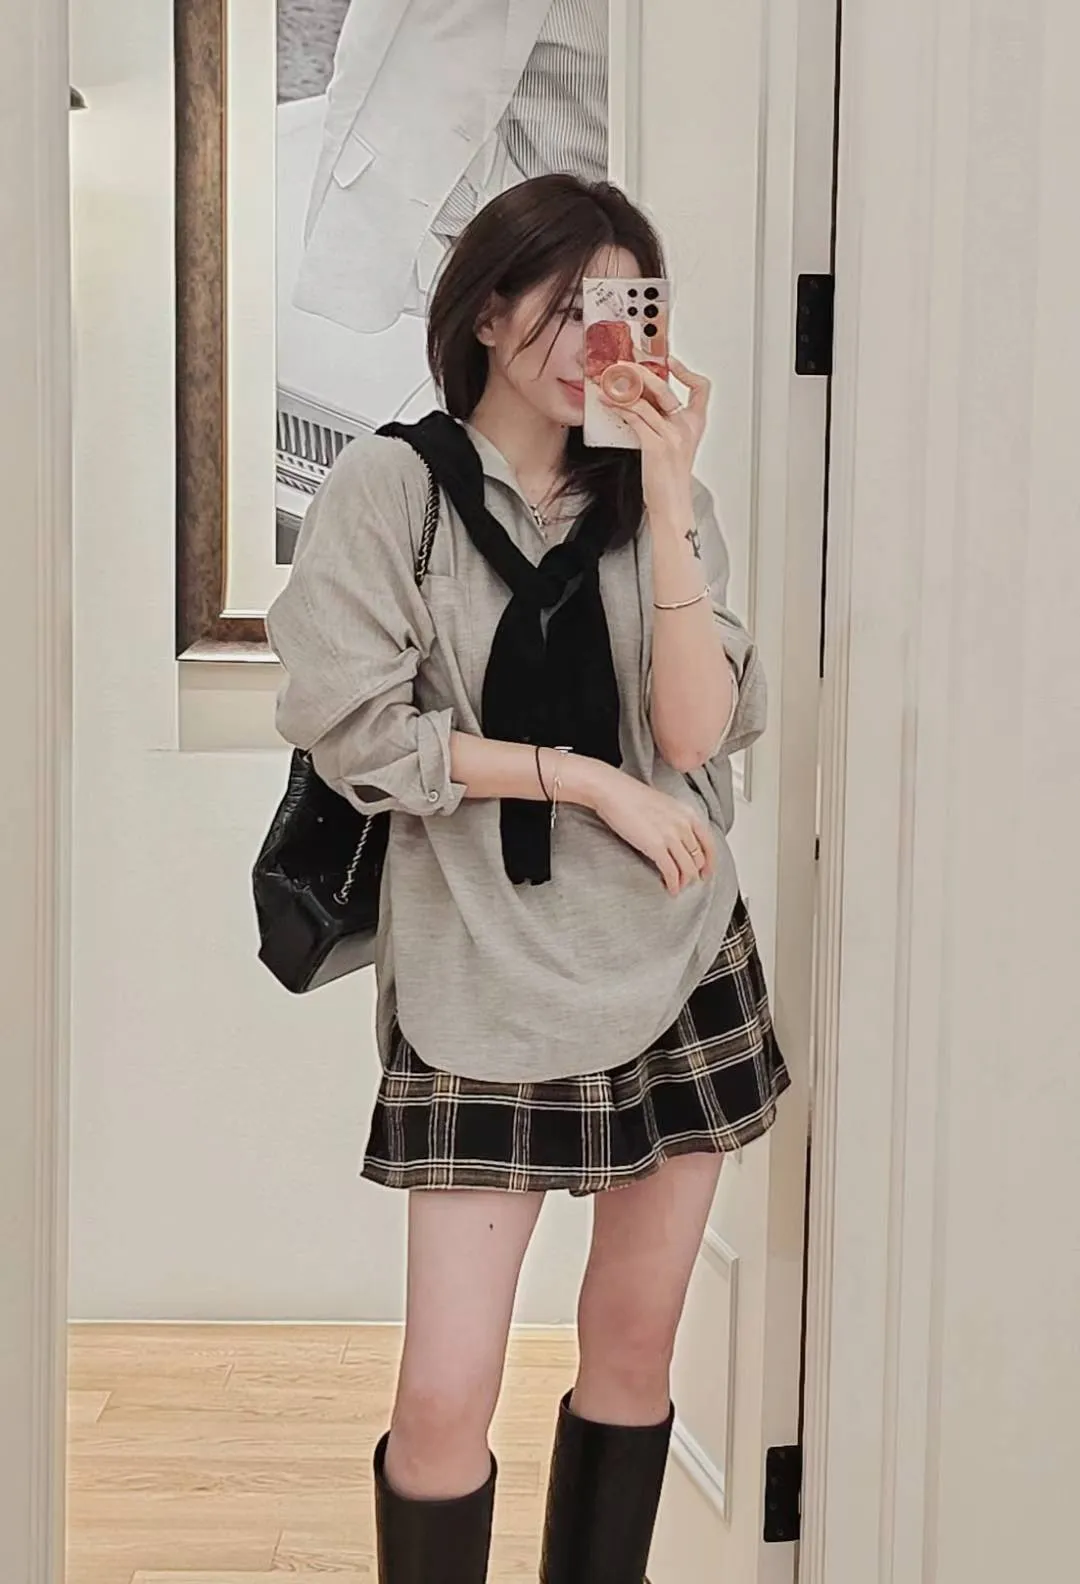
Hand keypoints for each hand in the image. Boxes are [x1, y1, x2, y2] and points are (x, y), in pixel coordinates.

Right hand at [588, 766, 716, 895]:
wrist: (613, 791)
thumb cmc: (631, 795)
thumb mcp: (664, 804)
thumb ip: (675, 820)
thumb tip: (677, 837)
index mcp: (688, 813)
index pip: (709, 843)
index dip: (709, 862)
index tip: (706, 872)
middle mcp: (684, 825)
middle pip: (698, 858)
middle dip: (694, 873)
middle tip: (687, 881)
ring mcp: (671, 836)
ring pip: (687, 868)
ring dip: (684, 882)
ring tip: (677, 887)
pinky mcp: (656, 847)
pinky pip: (671, 872)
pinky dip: (673, 884)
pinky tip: (670, 889)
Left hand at [600, 354, 711, 517]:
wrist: (671, 505)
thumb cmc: (668, 478)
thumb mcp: (673, 445)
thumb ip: (663, 421)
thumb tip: (640, 400)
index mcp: (694, 424)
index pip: (701, 388)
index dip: (686, 371)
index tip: (669, 361)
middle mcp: (685, 427)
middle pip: (664, 387)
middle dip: (640, 371)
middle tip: (623, 363)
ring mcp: (672, 436)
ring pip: (645, 400)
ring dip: (622, 387)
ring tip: (607, 380)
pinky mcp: (656, 446)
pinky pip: (634, 418)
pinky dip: (618, 407)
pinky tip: (607, 403)